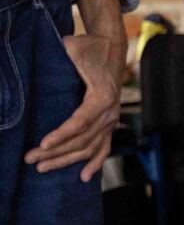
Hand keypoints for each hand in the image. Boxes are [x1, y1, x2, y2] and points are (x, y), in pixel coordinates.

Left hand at [25, 0, 125, 181]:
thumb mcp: (75, 48)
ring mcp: (110, 120)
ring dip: (67, 160)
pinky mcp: (108, 123)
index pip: (80, 121)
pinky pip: (103, 148)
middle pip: (81, 139)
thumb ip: (65, 54)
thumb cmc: (89, 48)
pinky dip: (95, 163)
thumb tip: (43, 57)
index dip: (61, 134)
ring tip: (43, 167)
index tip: (43, 144)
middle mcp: (109, 113)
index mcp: (102, 97)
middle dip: (55, 152)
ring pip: (89, 148)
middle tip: (31, 159)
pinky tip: (85, 177)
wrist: (111, 47)